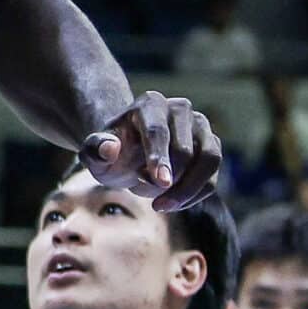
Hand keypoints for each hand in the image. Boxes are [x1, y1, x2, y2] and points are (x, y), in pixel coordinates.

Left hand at [80, 90, 220, 212]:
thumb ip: (95, 149)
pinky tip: (172, 203)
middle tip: (140, 192)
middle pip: (184, 149)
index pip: (157, 132)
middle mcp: (180, 109)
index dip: (159, 157)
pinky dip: (195, 195)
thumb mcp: (94, 153)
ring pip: (209, 160)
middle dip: (166, 179)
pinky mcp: (213, 146)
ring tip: (160, 205)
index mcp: (149, 103)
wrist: (128, 153)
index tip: (160, 182)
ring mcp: (201, 126)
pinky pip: (213, 176)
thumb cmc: (111, 153)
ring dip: (188, 189)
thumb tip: (110, 148)